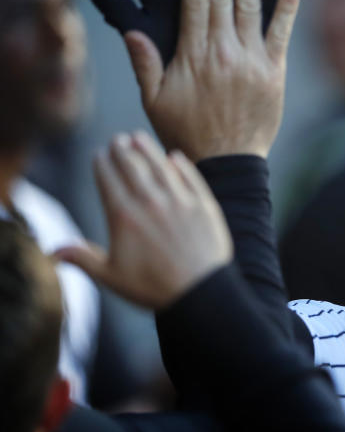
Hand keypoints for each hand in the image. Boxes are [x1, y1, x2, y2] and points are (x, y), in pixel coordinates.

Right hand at [57, 131, 231, 308]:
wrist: (200, 293)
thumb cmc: (153, 288)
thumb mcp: (111, 276)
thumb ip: (83, 259)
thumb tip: (54, 252)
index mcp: (124, 216)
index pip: (108, 180)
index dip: (102, 164)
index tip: (99, 154)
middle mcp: (151, 203)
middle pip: (132, 167)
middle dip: (122, 151)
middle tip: (117, 140)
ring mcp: (180, 201)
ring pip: (160, 167)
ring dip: (148, 150)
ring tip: (139, 138)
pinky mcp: (204, 205)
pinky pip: (191, 177)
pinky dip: (181, 165)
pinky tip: (174, 157)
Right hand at [121, 0, 298, 158]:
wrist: (228, 163)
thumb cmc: (187, 132)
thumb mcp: (155, 101)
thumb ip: (145, 64)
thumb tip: (131, 29)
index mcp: (193, 56)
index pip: (195, 3)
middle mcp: (223, 52)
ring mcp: (251, 61)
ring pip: (251, 9)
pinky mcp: (274, 73)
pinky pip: (281, 35)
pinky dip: (286, 10)